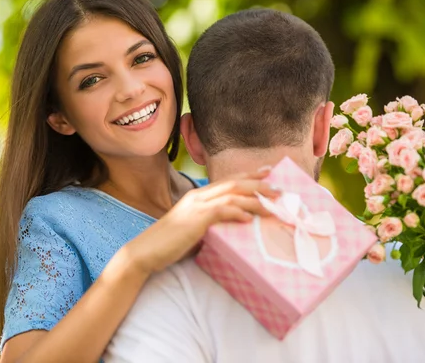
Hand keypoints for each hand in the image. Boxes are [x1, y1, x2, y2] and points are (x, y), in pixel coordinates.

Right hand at [125, 168, 280, 273]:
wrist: (145, 252)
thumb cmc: (169, 245)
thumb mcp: (193, 230)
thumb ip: (210, 225)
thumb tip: (230, 230)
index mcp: (198, 196)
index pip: (228, 181)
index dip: (249, 176)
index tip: (268, 173)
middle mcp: (198, 196)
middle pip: (234, 184)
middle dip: (259, 184)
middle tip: (280, 188)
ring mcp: (196, 206)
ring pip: (232, 196)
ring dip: (255, 199)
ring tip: (273, 204)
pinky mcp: (195, 219)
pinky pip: (221, 211)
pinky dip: (237, 212)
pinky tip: (250, 218)